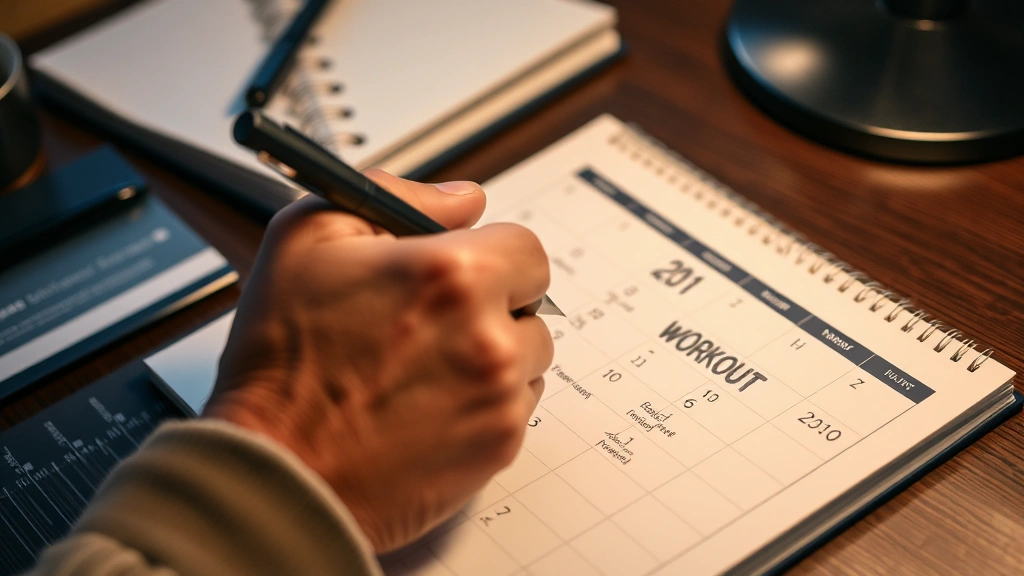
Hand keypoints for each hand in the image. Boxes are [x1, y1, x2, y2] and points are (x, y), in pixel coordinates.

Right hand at [203, 170, 553, 551]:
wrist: (276, 469)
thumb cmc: (280, 362)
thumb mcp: (307, 237)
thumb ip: (394, 195)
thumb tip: (461, 199)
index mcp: (454, 276)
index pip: (526, 248)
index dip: (492, 256)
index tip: (466, 273)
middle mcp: (488, 336)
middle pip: (532, 306)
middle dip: (493, 307)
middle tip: (434, 325)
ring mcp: (498, 396)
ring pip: (528, 359)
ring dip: (492, 358)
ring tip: (424, 370)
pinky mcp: (498, 446)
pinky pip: (516, 409)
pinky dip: (484, 406)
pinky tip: (428, 407)